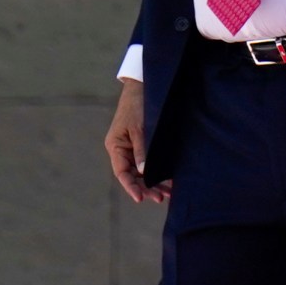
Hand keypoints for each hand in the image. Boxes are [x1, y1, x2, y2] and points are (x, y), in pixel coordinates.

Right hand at [105, 79, 171, 204]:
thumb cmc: (138, 104)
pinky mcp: (144, 144)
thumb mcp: (139, 127)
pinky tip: (169, 180)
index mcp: (115, 146)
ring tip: (169, 193)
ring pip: (143, 172)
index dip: (131, 187)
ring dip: (155, 182)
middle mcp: (123, 150)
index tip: (140, 199)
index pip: (122, 173)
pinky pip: (149, 163)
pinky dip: (158, 171)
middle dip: (147, 188)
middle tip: (162, 198)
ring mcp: (133, 148)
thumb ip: (142, 150)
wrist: (144, 85)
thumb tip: (144, 172)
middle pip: (133, 176)